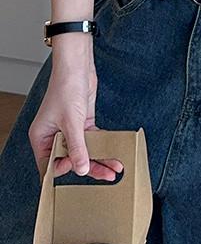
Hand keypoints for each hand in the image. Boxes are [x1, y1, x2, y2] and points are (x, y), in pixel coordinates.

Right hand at [28, 59, 123, 182]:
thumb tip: (81, 169)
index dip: (64, 169)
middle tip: (107, 176)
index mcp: (41, 138)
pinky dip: (101, 146)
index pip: (49, 165)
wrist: (77, 67)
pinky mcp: (82, 123)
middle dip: (89, 168)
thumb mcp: (72, 122)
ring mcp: (69, 130)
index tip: (79, 168)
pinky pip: (91, 140)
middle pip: (70, 160)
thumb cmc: (66, 89)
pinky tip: (113, 153)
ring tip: (114, 168)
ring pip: (83, 151)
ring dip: (99, 159)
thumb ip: (77, 147)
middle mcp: (53, 136)